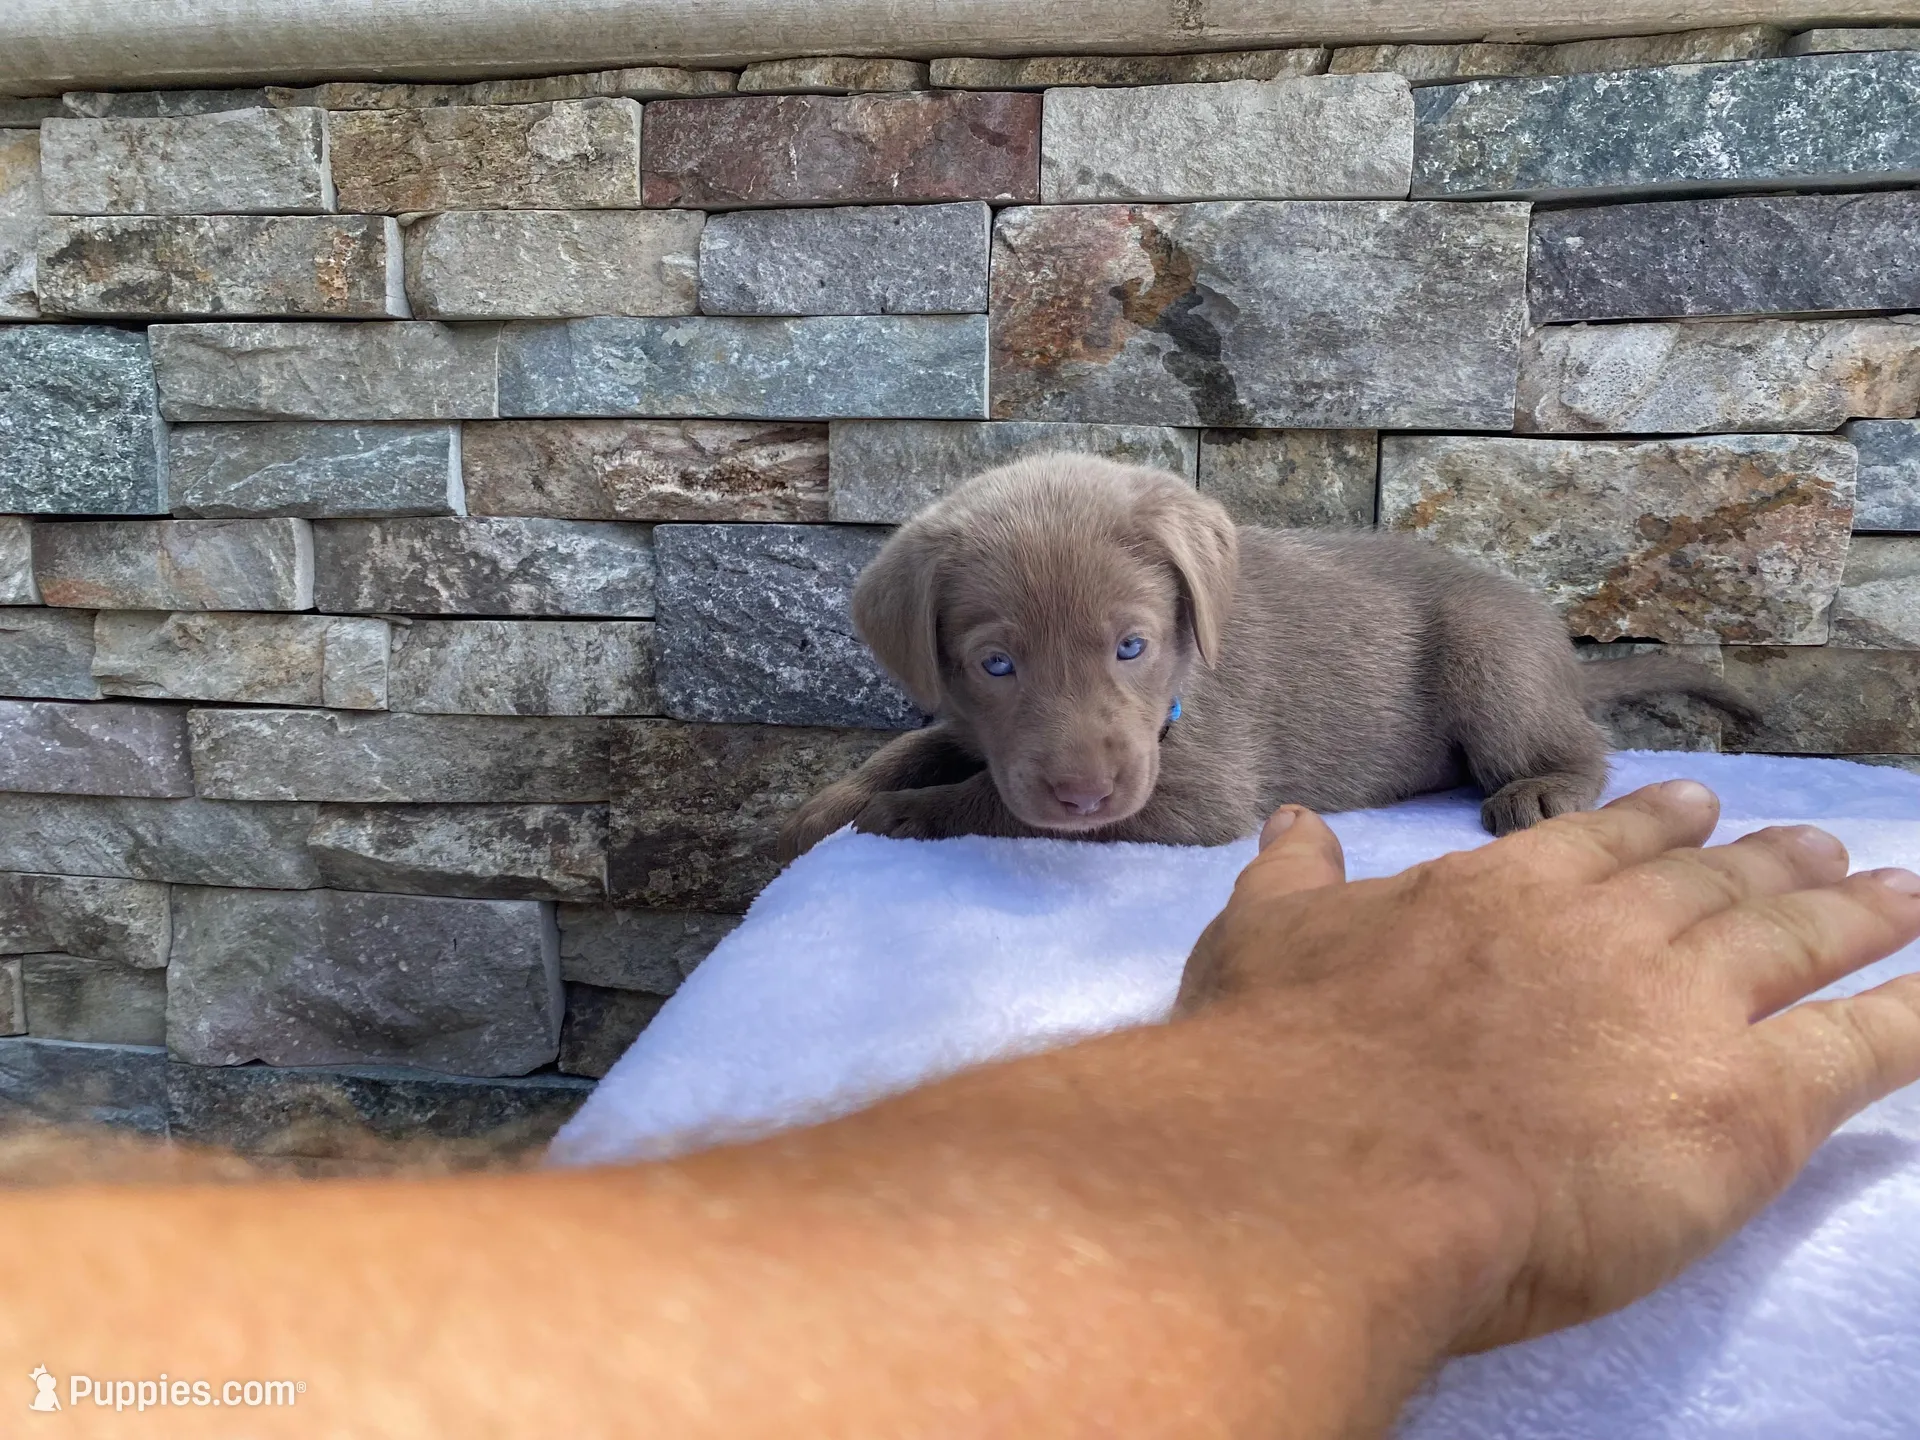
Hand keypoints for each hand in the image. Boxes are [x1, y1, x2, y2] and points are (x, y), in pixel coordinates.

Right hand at [1177, 780, 1919, 1351]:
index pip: (1605, 844)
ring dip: (1855, 915)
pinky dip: (1911, 1017)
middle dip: (1771, 863)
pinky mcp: (1747, 1105)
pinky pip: (1857, 1048)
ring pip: (1795, 943)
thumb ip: (1296, 876)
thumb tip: (1295, 823)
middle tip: (1820, 848)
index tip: (1698, 811)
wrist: (1336, 1163)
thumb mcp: (1263, 936)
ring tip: (1899, 896)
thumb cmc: (1286, 1054)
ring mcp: (1685, 1008)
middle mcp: (1610, 930)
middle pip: (1714, 885)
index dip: (1659, 826)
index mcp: (1506, 891)